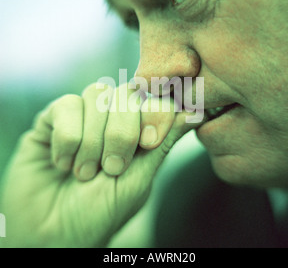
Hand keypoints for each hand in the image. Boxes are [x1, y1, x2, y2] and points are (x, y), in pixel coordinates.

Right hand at [0, 83, 202, 247]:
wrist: (52, 234)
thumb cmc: (98, 213)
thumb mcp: (137, 181)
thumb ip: (163, 144)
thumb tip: (194, 112)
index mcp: (137, 133)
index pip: (155, 98)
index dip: (155, 112)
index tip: (149, 142)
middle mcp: (111, 119)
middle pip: (127, 92)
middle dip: (121, 132)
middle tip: (112, 168)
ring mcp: (83, 116)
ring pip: (97, 93)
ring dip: (92, 139)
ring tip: (84, 172)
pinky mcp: (53, 119)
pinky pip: (66, 105)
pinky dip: (67, 139)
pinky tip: (63, 164)